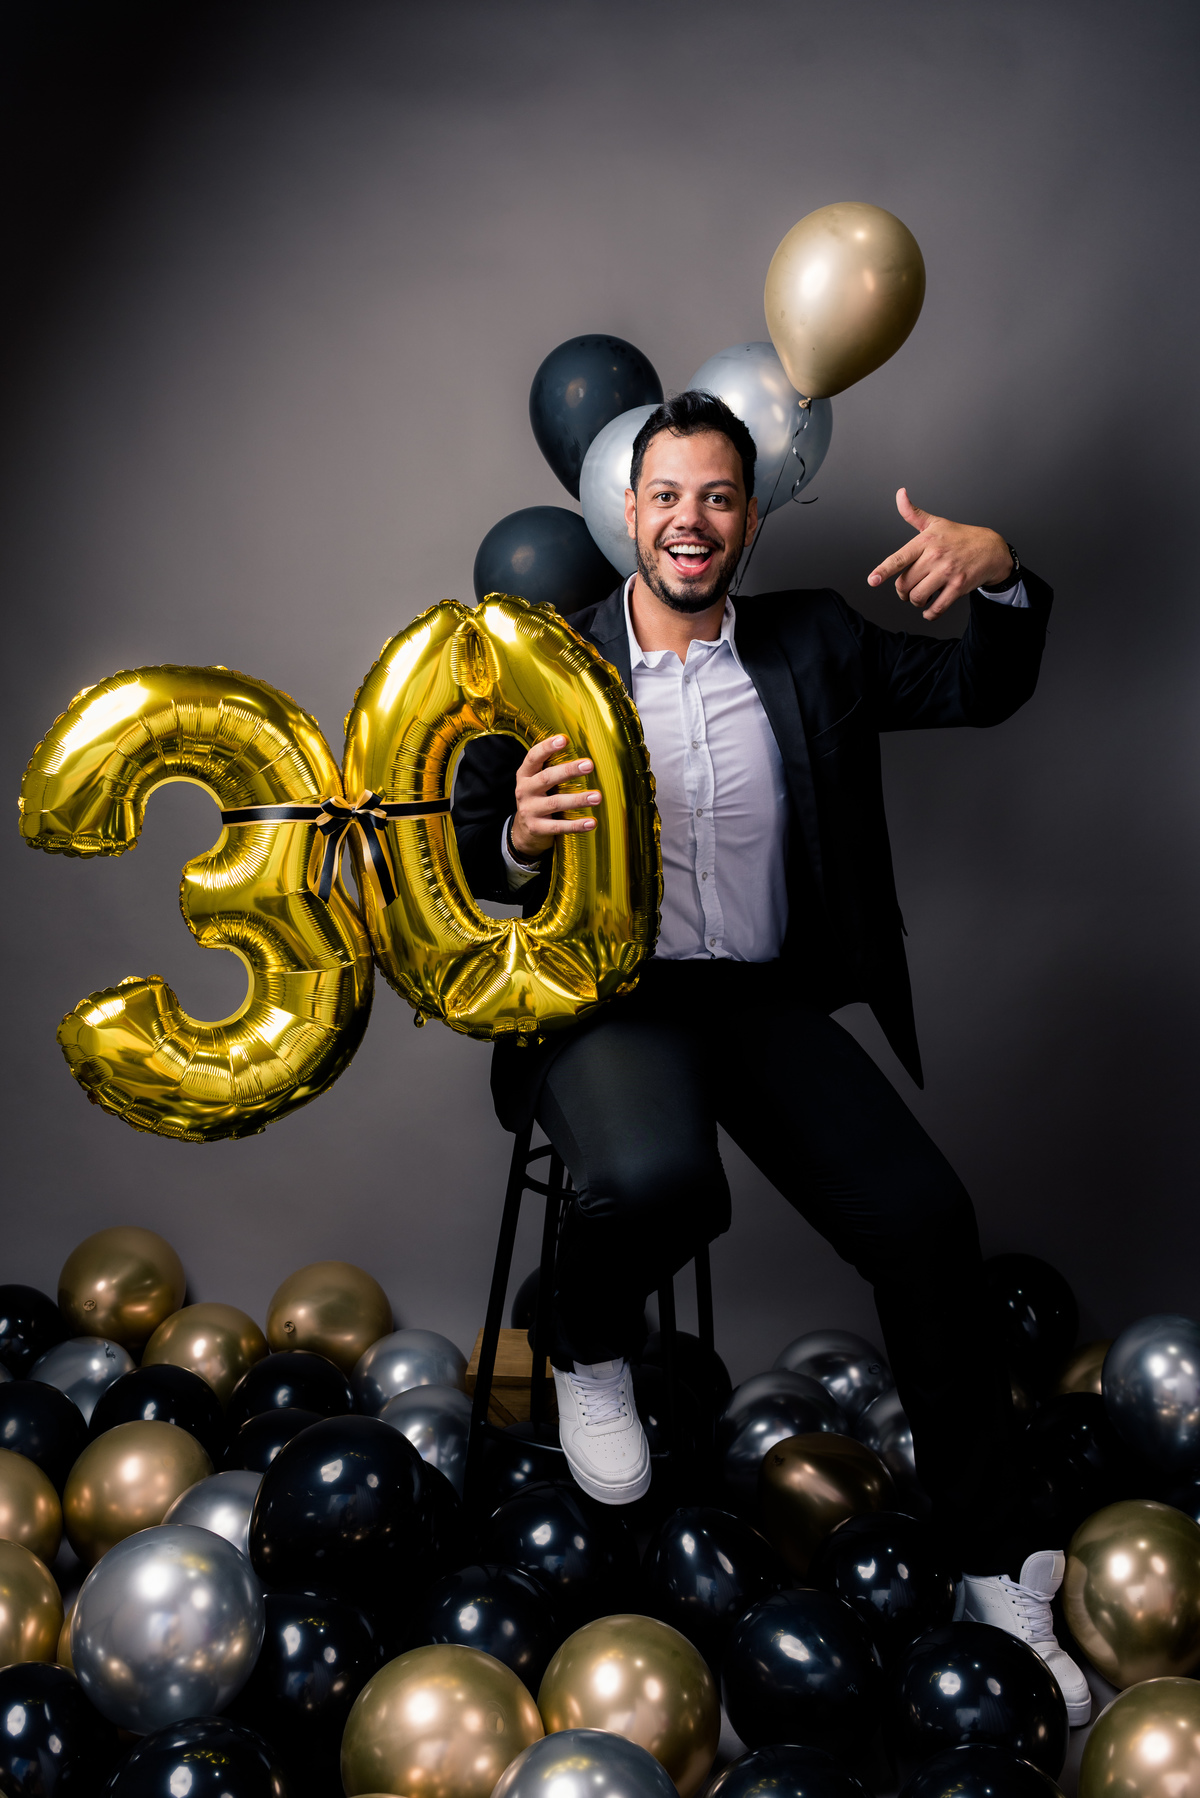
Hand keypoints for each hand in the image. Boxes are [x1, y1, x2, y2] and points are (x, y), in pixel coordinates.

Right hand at [510, 735, 601, 858]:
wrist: (523, 831)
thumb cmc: (538, 799)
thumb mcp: (537, 782)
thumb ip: (551, 768)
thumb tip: (583, 754)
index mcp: (525, 775)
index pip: (533, 757)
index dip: (547, 747)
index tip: (564, 739)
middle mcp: (524, 791)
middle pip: (547, 778)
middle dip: (568, 770)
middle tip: (589, 765)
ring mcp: (529, 810)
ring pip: (555, 803)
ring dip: (578, 799)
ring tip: (597, 797)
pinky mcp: (536, 828)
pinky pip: (559, 826)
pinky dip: (576, 825)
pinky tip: (591, 823)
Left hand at [867, 488, 1013, 620]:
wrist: (991, 549)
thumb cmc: (959, 536)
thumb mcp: (935, 523)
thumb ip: (913, 513)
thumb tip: (900, 493)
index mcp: (925, 541)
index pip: (899, 558)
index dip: (883, 571)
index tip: (872, 580)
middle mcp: (935, 556)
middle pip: (904, 584)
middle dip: (903, 591)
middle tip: (908, 590)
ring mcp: (947, 572)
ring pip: (918, 597)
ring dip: (916, 602)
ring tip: (920, 597)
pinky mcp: (958, 586)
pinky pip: (937, 608)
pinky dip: (930, 614)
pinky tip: (929, 611)